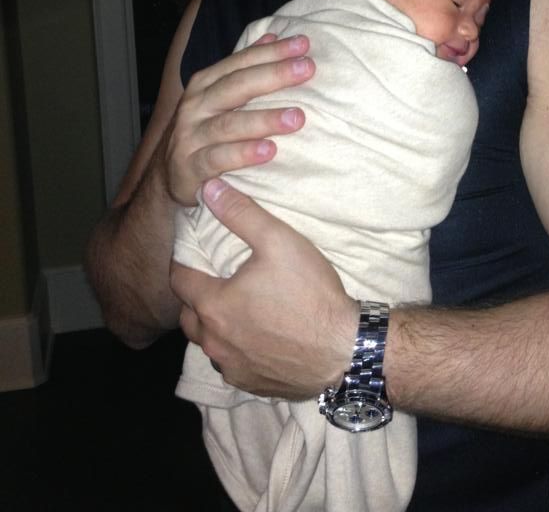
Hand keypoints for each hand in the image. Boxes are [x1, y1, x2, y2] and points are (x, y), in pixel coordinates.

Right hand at [161, 34, 314, 206]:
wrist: (167, 176)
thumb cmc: (203, 131)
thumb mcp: (220, 97)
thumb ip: (244, 68)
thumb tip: (272, 36)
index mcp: (205, 84)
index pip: (242, 62)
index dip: (272, 52)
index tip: (304, 44)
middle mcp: (196, 106)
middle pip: (237, 86)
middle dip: (274, 75)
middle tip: (307, 69)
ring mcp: (191, 136)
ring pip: (229, 124)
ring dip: (264, 119)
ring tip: (297, 117)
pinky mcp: (190, 168)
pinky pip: (218, 159)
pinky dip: (243, 154)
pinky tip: (269, 151)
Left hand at [170, 178, 358, 397]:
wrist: (345, 349)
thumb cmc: (310, 293)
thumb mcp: (278, 241)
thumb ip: (240, 214)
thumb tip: (209, 188)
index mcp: (214, 305)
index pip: (179, 280)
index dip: (183, 262)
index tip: (193, 251)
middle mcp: (215, 341)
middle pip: (187, 315)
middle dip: (195, 296)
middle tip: (213, 279)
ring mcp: (232, 367)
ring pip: (208, 342)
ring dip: (213, 325)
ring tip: (233, 307)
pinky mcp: (251, 385)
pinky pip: (230, 364)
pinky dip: (234, 348)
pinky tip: (255, 336)